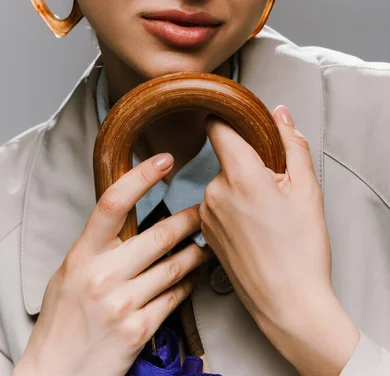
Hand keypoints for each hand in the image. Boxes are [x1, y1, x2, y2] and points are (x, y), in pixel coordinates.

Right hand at [15, 153, 211, 375]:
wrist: (58, 372)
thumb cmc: (64, 319)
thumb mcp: (70, 272)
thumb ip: (98, 246)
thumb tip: (128, 217)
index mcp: (83, 254)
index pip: (113, 203)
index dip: (140, 177)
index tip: (163, 160)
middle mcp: (103, 275)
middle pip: (160, 235)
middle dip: (189, 219)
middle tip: (204, 210)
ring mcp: (122, 303)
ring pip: (175, 265)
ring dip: (196, 253)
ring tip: (206, 245)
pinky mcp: (140, 329)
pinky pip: (176, 296)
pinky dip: (187, 284)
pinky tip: (191, 278)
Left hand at [200, 106, 358, 374]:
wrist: (288, 304)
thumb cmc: (301, 252)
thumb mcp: (308, 190)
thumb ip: (292, 144)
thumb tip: (280, 115)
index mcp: (241, 176)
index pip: (217, 126)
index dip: (228, 117)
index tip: (240, 119)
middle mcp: (215, 192)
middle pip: (226, 156)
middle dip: (248, 162)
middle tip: (275, 185)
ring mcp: (207, 214)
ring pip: (223, 181)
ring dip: (240, 185)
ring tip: (267, 213)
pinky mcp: (205, 231)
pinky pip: (217, 203)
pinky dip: (233, 206)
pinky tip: (255, 227)